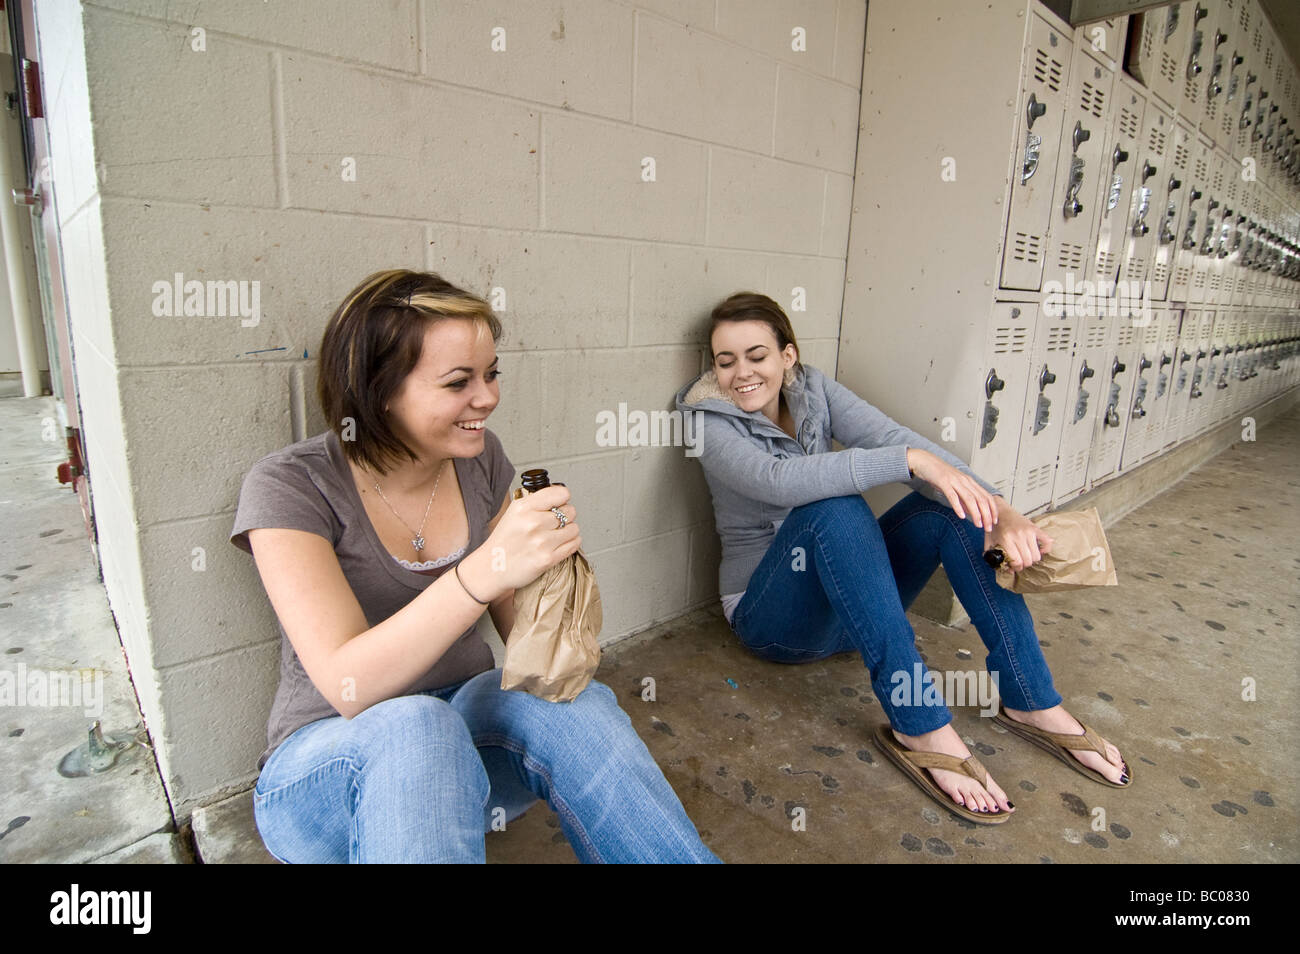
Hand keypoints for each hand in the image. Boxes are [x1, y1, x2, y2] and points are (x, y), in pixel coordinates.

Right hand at [460, 485, 581, 600]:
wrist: (492, 568)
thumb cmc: (504, 541)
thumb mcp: (514, 512)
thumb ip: (535, 502)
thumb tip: (559, 496)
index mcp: (523, 507)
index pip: (561, 493)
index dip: (562, 499)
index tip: (559, 504)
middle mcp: (533, 523)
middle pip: (570, 511)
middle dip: (565, 516)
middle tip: (555, 523)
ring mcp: (541, 542)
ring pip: (574, 528)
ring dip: (569, 531)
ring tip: (556, 535)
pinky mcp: (548, 559)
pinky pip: (574, 544)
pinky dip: (571, 543)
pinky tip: (560, 544)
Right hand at [906, 448, 998, 529]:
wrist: (926, 462)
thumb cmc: (940, 475)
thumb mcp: (955, 487)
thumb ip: (963, 499)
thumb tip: (970, 512)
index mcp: (970, 482)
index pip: (987, 497)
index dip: (993, 510)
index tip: (994, 521)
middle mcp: (965, 481)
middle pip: (981, 499)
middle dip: (987, 515)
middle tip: (988, 527)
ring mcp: (955, 481)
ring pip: (970, 498)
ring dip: (976, 513)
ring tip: (978, 524)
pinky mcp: (944, 482)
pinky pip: (953, 496)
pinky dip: (958, 507)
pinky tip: (961, 516)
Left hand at [983, 505, 1051, 571]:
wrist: (1000, 511)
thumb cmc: (995, 527)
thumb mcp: (989, 542)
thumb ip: (993, 557)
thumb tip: (1007, 570)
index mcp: (1006, 539)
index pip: (1017, 561)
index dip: (1016, 567)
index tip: (1013, 566)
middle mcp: (1019, 535)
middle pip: (1028, 561)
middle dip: (1023, 565)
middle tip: (1019, 562)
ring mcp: (1029, 532)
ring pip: (1037, 556)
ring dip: (1032, 559)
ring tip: (1026, 556)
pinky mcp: (1035, 528)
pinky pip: (1047, 543)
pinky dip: (1045, 549)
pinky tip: (1039, 550)